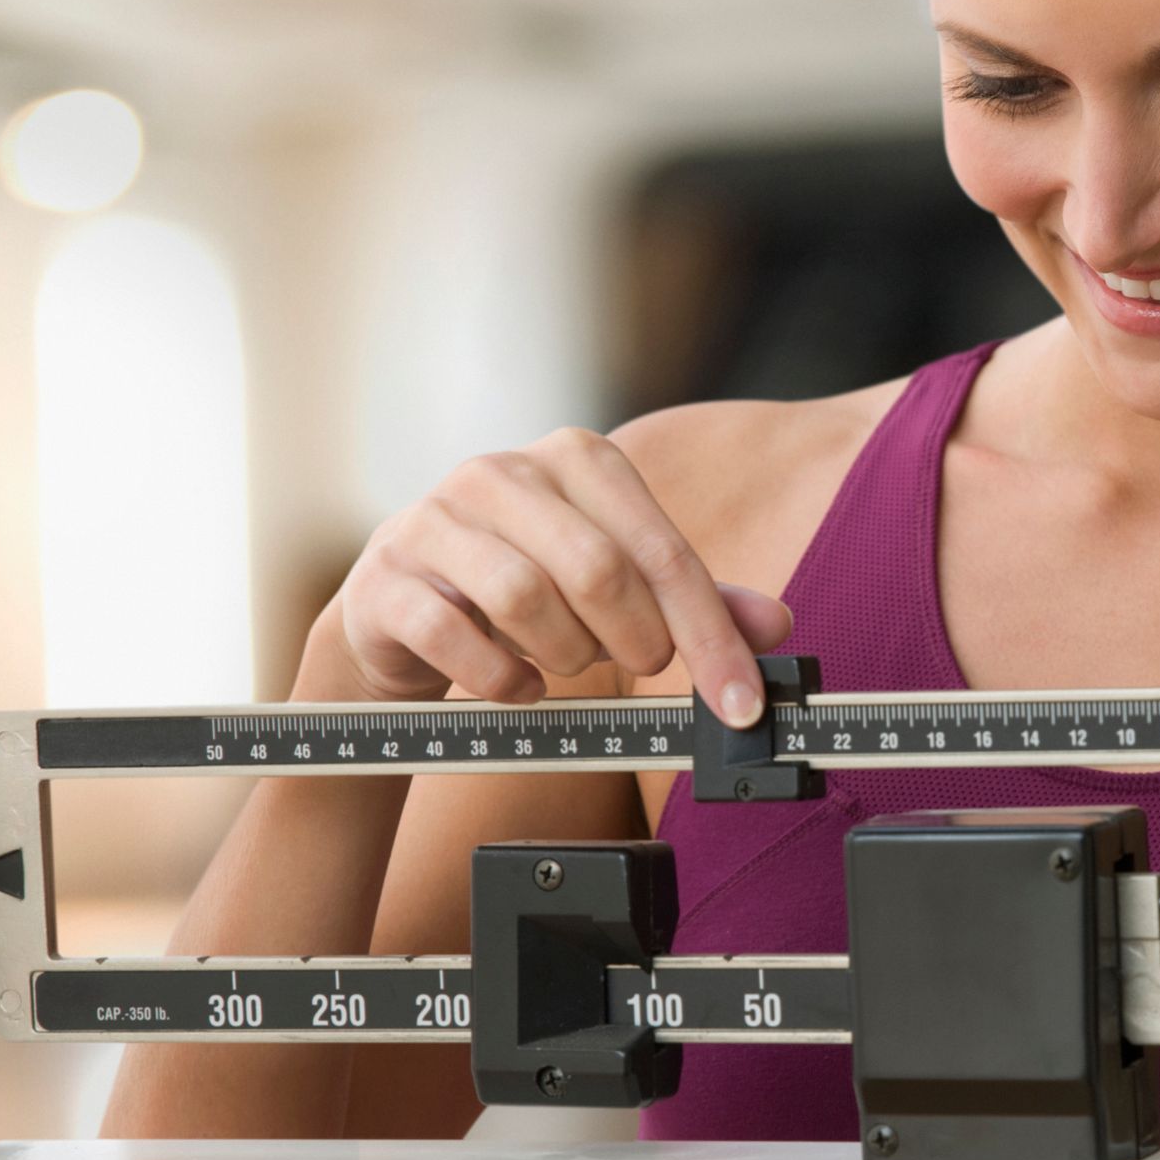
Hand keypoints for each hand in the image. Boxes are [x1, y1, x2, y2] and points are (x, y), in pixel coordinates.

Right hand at [316, 428, 792, 723]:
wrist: (402, 610)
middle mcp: (502, 473)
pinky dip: (501, 679)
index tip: (739, 702)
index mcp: (576, 458)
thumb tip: (773, 627)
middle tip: (640, 666)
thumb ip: (693, 600)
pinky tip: (517, 683)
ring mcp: (434, 519)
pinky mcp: (386, 576)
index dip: (710, 635)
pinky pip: (455, 636)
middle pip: (598, 569)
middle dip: (635, 641)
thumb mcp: (617, 584)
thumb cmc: (527, 588)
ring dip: (564, 655)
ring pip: (524, 597)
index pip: (663, 550)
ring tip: (567, 662)